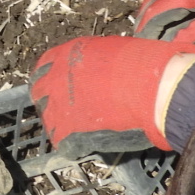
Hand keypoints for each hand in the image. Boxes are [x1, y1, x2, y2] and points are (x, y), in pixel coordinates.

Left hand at [29, 36, 188, 152]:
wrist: (154, 89)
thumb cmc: (141, 64)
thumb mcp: (110, 50)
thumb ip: (93, 60)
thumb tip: (95, 69)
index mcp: (65, 55)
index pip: (44, 67)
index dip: (52, 77)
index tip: (60, 85)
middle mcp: (55, 78)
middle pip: (40, 93)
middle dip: (52, 100)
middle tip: (68, 108)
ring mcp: (59, 106)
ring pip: (49, 119)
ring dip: (60, 123)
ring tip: (79, 127)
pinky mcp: (67, 132)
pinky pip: (61, 141)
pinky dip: (71, 144)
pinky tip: (85, 142)